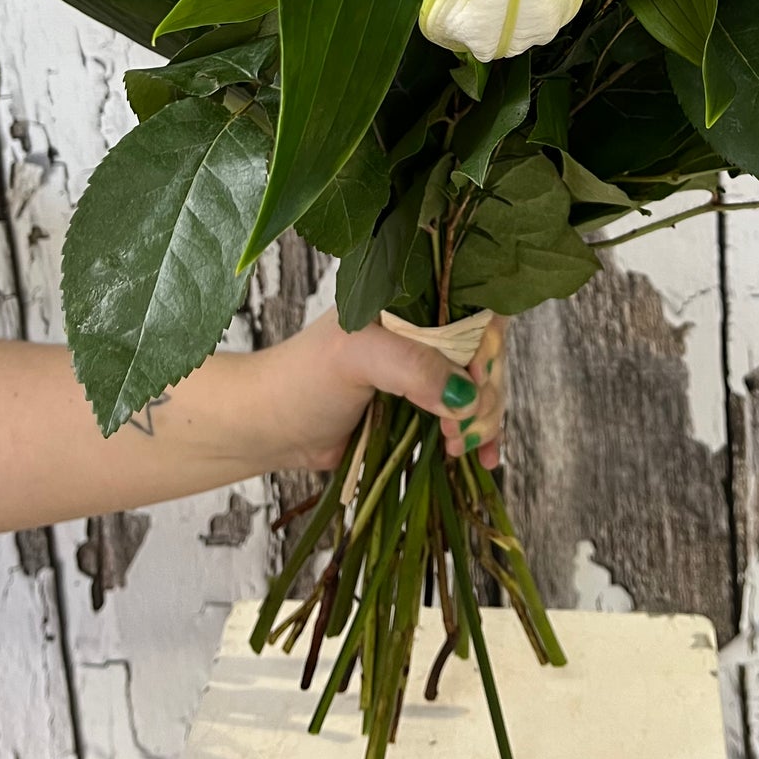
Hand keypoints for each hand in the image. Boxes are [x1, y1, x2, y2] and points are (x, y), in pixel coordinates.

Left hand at [262, 308, 507, 472]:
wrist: (271, 427)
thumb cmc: (303, 377)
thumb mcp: (356, 358)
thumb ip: (412, 367)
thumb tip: (466, 396)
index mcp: (411, 300)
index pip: (475, 307)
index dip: (487, 345)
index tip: (477, 381)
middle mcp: (425, 329)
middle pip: (485, 353)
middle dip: (485, 393)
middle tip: (461, 427)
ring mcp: (426, 370)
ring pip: (481, 388)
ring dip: (482, 419)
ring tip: (457, 445)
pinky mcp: (424, 407)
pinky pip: (467, 418)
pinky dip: (480, 436)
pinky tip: (484, 458)